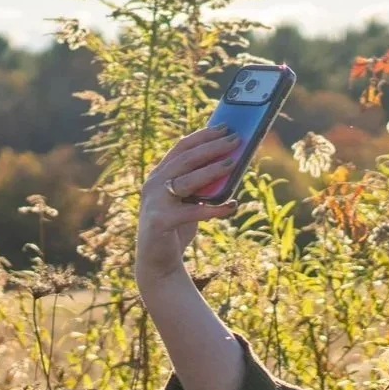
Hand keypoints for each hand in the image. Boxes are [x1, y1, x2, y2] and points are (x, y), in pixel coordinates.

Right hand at [135, 125, 240, 287]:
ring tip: (233, 163)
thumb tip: (231, 167)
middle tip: (235, 139)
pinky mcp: (161, 221)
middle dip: (211, 147)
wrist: (157, 262)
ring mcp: (155, 201)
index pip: (181, 148)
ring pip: (186, 180)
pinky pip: (192, 212)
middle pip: (185, 159)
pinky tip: (233, 205)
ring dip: (211, 171)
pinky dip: (214, 209)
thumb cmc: (176, 227)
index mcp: (159, 175)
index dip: (202, 136)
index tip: (225, 127)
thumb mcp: (187, 201)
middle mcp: (153, 184)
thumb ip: (200, 186)